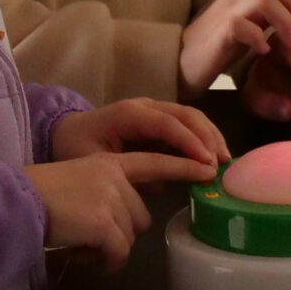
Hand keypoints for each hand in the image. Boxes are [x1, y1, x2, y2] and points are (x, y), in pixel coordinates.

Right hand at [27, 152, 207, 268]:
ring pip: (130, 237)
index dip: (183, 166)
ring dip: (108, 248)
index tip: (209, 168)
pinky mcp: (104, 223)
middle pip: (141, 217)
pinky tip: (80, 254)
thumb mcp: (77, 182)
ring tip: (78, 241)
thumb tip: (120, 224)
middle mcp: (114, 176)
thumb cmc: (38, 197)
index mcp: (108, 163)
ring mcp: (110, 199)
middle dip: (118, 232)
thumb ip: (104, 192)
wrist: (14, 202)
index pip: (155, 162)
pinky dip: (103, 262)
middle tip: (87, 234)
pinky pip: (118, 254)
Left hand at [49, 96, 230, 169]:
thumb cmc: (77, 147)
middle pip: (185, 115)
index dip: (189, 142)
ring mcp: (153, 110)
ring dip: (210, 136)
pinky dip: (202, 137)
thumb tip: (160, 183)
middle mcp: (145, 106)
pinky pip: (186, 123)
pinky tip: (212, 157)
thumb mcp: (95, 162)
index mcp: (128, 114)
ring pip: (190, 116)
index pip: (167, 124)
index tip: (207, 163)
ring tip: (224, 160)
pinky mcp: (158, 119)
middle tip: (222, 163)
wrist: (66, 132)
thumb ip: (127, 172)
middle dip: (207, 137)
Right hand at [180, 0, 290, 103]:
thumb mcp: (252, 32)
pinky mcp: (218, 30)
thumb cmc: (218, 51)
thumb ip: (274, 25)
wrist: (179, 63)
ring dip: (288, 23)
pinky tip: (265, 53)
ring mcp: (228, 9)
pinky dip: (258, 38)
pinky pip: (242, 26)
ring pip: (266, 0)